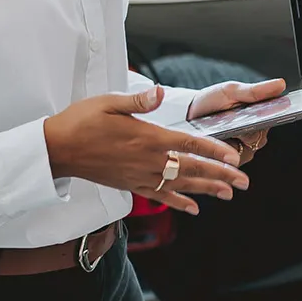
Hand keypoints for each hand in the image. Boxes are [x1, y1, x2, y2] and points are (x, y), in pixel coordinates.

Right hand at [44, 87, 248, 215]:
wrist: (57, 149)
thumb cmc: (81, 121)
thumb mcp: (108, 102)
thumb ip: (138, 100)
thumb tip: (158, 92)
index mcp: (147, 137)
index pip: (189, 144)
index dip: (214, 151)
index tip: (235, 158)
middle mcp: (148, 160)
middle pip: (192, 168)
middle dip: (221, 175)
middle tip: (244, 182)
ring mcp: (140, 175)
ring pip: (181, 184)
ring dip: (207, 189)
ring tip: (229, 194)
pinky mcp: (130, 185)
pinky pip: (160, 196)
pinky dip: (178, 202)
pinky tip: (194, 208)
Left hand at [188, 78, 287, 165]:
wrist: (187, 115)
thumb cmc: (212, 101)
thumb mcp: (232, 91)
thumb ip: (256, 91)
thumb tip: (281, 84)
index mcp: (259, 117)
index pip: (273, 120)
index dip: (270, 118)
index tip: (263, 115)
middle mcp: (253, 137)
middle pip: (259, 138)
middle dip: (248, 131)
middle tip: (236, 123)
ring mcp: (241, 151)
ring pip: (246, 151)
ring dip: (234, 141)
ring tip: (222, 132)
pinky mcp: (227, 163)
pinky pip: (231, 161)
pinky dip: (223, 152)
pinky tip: (215, 142)